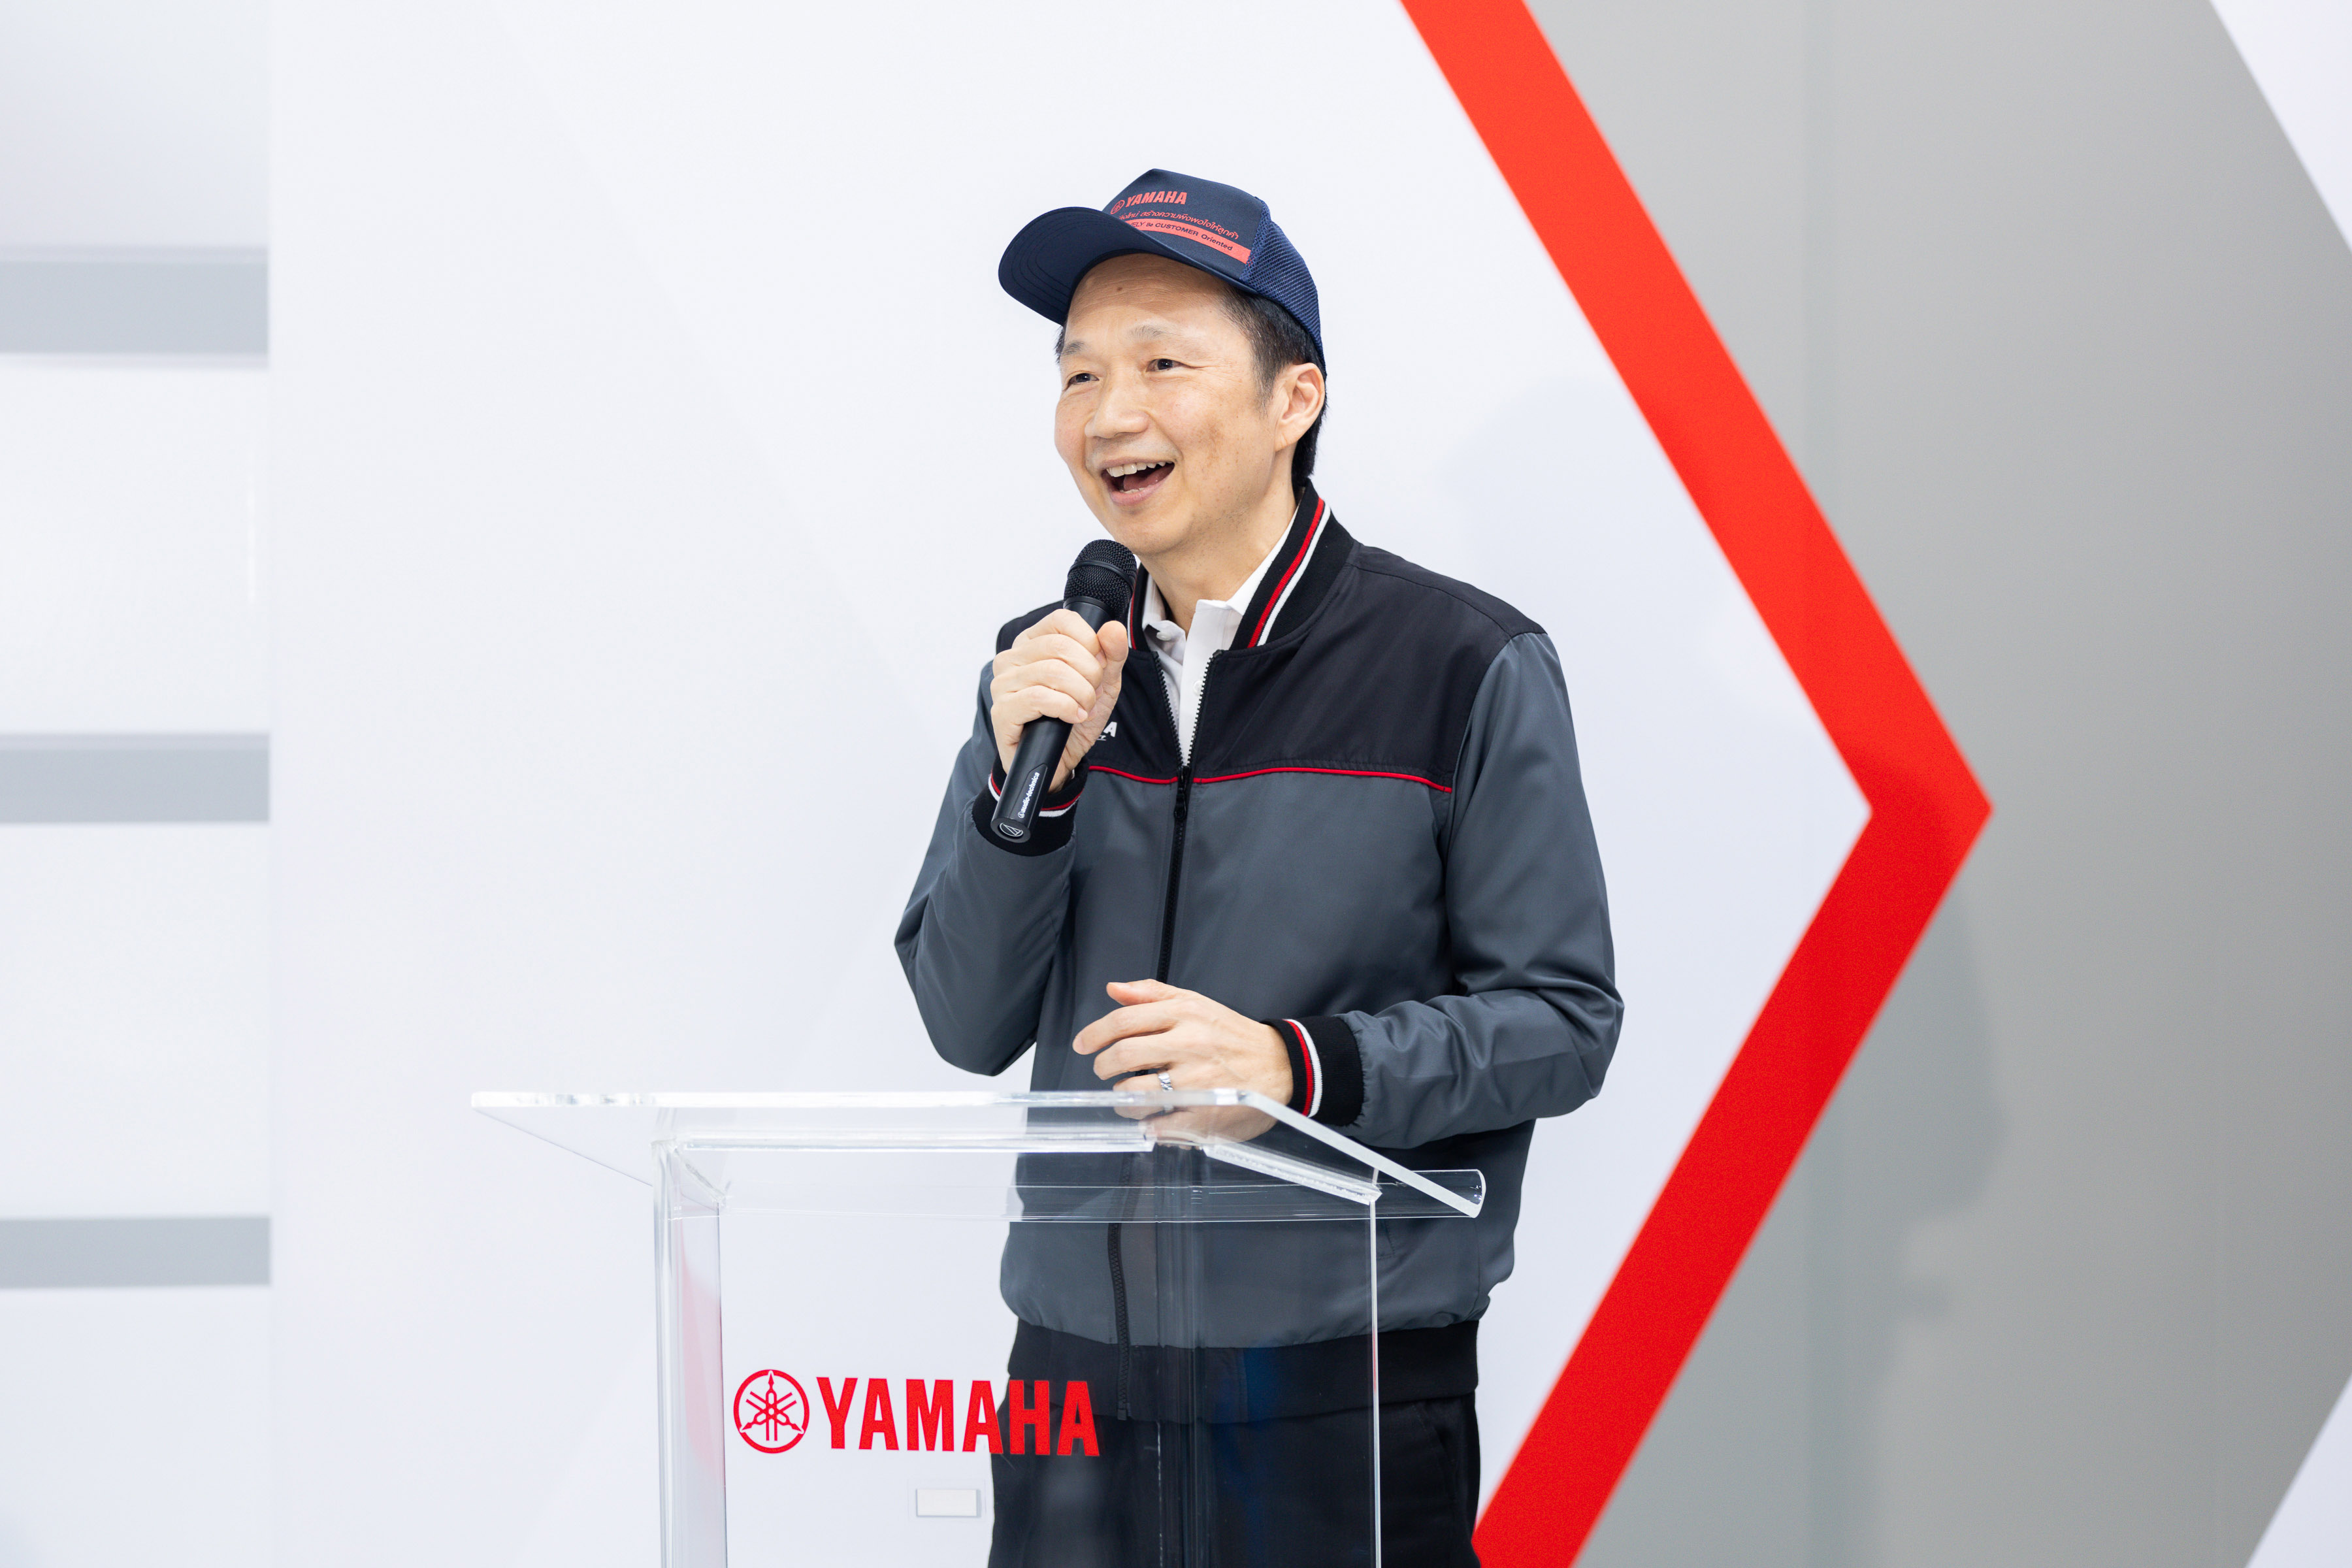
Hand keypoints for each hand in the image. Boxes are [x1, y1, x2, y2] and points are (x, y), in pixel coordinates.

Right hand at [989, 609, 1131, 791]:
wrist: (1061, 760)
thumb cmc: (1074, 717)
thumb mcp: (1102, 684)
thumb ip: (1111, 655)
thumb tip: (1113, 629)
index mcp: (1032, 642)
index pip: (1062, 621)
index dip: (1089, 642)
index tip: (1097, 667)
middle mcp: (1012, 658)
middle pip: (1060, 646)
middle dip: (1089, 672)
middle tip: (1092, 693)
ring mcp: (1003, 684)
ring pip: (1051, 671)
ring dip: (1080, 694)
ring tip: (1083, 708)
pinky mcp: (1002, 710)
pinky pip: (1038, 698)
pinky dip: (1065, 708)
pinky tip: (1073, 717)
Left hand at [1073, 980, 1293, 1123]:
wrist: (1281, 1065)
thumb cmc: (1233, 1035)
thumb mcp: (1196, 1003)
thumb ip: (1153, 994)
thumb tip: (1114, 989)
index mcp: (1185, 1014)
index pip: (1124, 1021)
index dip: (1095, 1033)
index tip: (1083, 1044)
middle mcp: (1189, 1044)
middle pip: (1124, 1054)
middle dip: (1103, 1065)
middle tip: (1103, 1070)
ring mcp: (1197, 1080)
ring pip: (1136, 1092)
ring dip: (1121, 1098)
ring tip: (1127, 1096)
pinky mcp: (1204, 1112)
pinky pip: (1160, 1123)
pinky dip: (1147, 1124)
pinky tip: (1149, 1119)